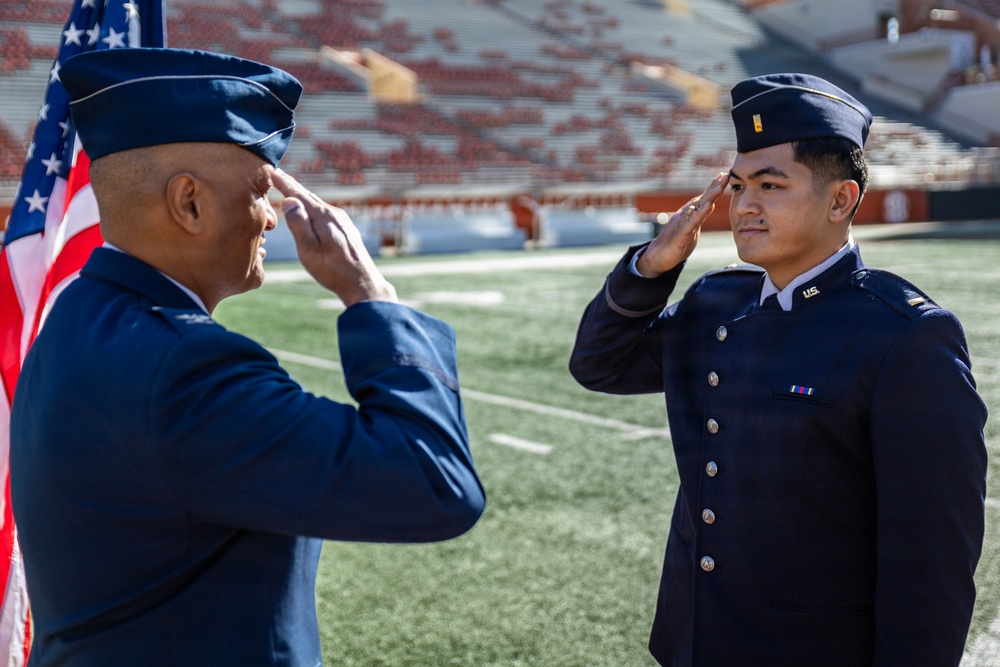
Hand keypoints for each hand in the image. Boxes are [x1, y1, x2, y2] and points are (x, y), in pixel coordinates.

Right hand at [271, 169, 396, 306]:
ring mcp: (343, 221)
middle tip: (280, 175)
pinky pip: (326, 213)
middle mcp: (334, 214)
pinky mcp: (347, 230)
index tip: (273, 171)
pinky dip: (314, 208)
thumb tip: (289, 200)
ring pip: (319, 205)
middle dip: (293, 186)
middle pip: (309, 196)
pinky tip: (313, 211)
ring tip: (293, 190)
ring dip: (304, 197)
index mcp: (323, 216)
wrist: (362, 283)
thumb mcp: (309, 250)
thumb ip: (298, 224)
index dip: (284, 183)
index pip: (299, 195)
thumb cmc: (332, 270)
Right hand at [635, 172, 728, 277]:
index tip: (724, 175)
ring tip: (720, 187)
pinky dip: (700, 213)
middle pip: (702, 198)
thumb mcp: (692, 229)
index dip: (714, 187)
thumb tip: (710, 205)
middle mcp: (685, 214)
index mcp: (690, 214)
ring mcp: (682, 222)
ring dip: (709, 196)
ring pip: (697, 207)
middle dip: (714, 186)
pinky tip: (708, 206)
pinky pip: (692, 222)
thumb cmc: (676, 243)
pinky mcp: (681, 233)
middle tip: (725, 175)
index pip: (704, 198)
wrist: (658, 256)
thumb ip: (700, 217)